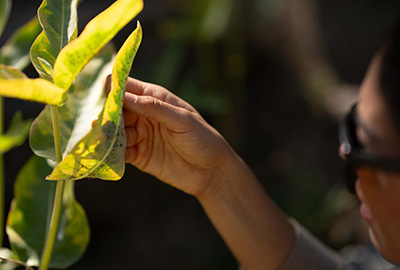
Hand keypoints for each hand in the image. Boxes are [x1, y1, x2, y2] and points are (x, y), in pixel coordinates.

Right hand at [114, 77, 236, 196]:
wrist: (212, 172)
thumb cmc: (202, 138)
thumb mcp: (181, 120)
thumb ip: (153, 107)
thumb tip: (122, 96)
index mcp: (154, 98)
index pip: (125, 87)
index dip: (112, 90)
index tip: (105, 99)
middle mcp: (143, 114)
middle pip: (115, 109)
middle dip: (106, 115)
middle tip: (101, 125)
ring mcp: (139, 135)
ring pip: (114, 131)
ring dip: (107, 135)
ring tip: (102, 141)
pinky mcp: (138, 155)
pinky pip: (119, 152)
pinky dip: (111, 153)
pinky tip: (106, 155)